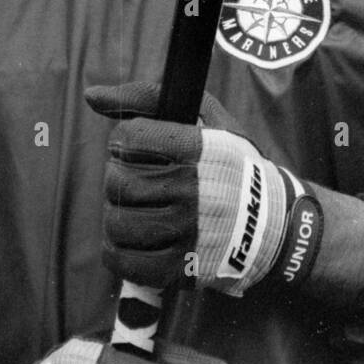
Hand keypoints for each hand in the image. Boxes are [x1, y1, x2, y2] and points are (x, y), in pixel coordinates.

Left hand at [85, 81, 322, 296]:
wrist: (272, 221)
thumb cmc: (231, 162)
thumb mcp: (205, 115)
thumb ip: (147, 97)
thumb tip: (91, 95)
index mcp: (198, 148)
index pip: (129, 137)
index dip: (125, 139)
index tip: (136, 146)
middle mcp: (193, 190)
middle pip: (119, 181)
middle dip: (117, 176)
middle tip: (134, 177)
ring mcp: (187, 232)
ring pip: (118, 222)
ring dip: (117, 213)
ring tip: (133, 207)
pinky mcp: (180, 267)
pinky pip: (124, 261)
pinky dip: (118, 249)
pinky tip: (131, 237)